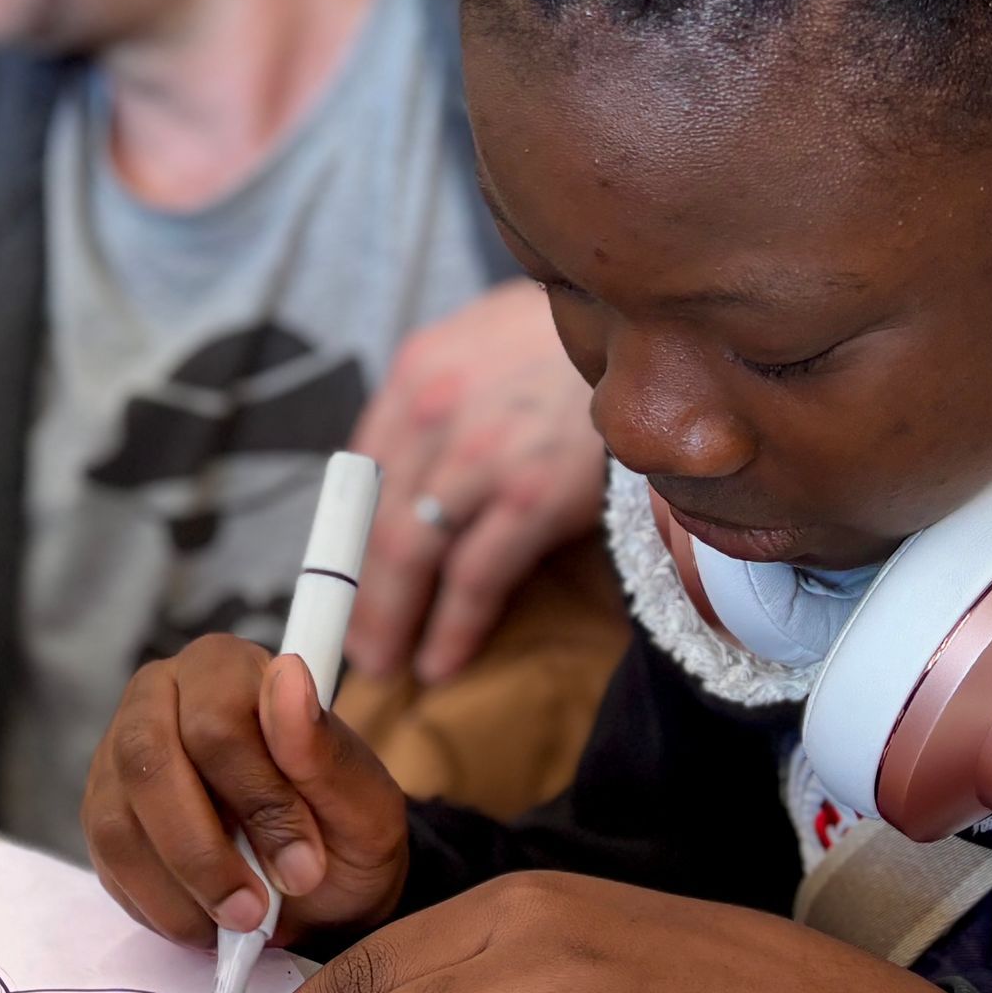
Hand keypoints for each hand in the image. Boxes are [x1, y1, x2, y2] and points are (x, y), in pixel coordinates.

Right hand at [86, 634, 413, 949]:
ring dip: (182, 888)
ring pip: (119, 819)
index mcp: (224, 668)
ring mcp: (117, 754)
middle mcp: (157, 695)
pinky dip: (160, 907)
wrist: (314, 886)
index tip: (303, 865)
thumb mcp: (362, 803)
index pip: (215, 718)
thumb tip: (289, 678)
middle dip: (203, 853)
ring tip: (239, 922)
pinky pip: (108, 863)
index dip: (257, 799)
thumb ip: (324, 748)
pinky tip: (206, 919)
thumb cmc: (340, 832)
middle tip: (256, 910)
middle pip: (147, 760)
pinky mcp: (101, 812)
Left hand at [344, 278, 607, 681]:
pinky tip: (440, 661)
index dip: (340, 540)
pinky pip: (475, 576)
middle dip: (357, 596)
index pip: (356, 474)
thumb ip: (441, 401)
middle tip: (353, 645)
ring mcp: (482, 455)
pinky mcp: (535, 494)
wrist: (655, 326)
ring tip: (386, 665)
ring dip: (390, 622)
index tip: (336, 585)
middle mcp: (435, 411)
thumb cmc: (569, 344)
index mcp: (416, 371)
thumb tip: (408, 472)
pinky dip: (453, 628)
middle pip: (372, 522)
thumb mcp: (485, 343)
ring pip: (410, 555)